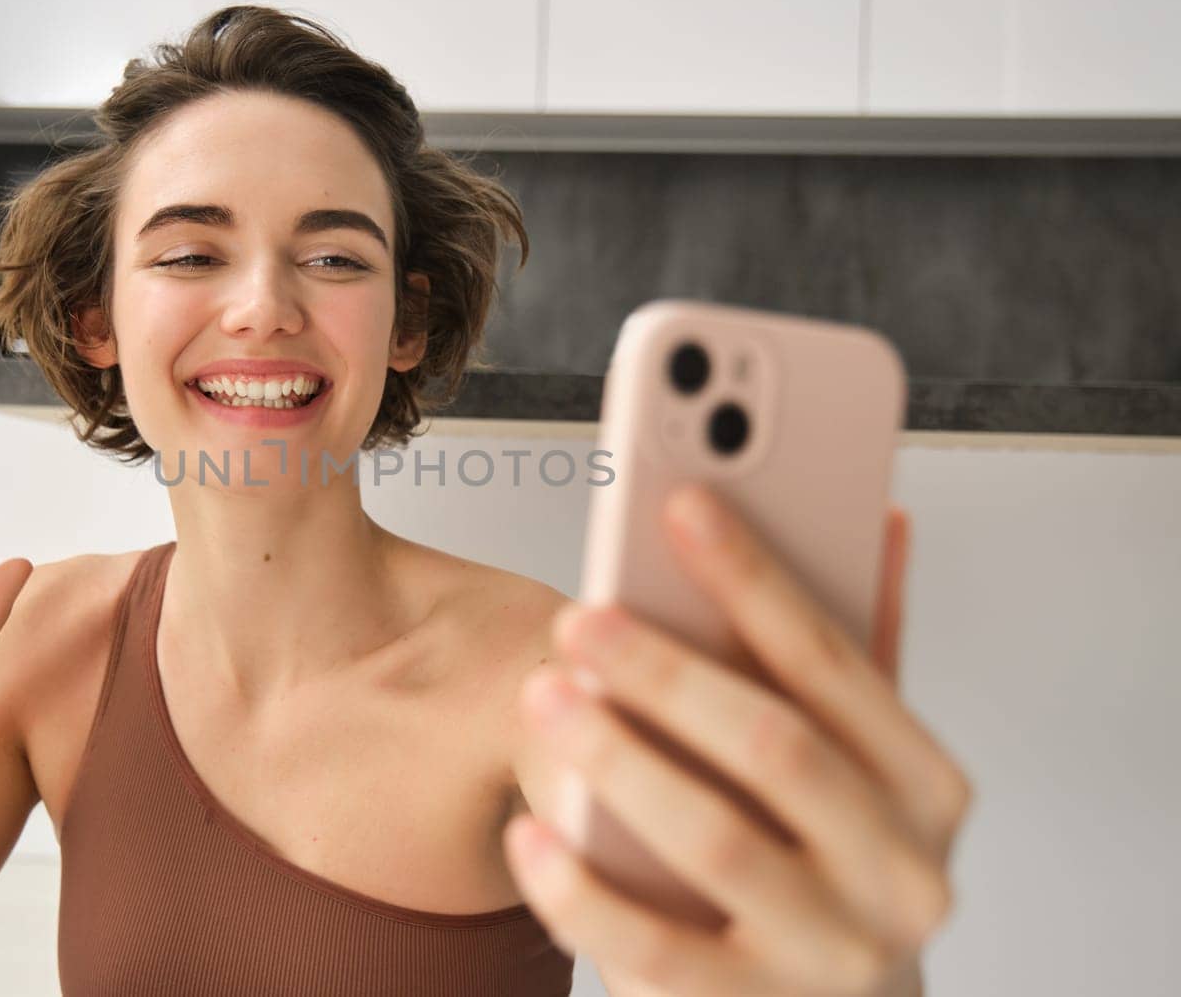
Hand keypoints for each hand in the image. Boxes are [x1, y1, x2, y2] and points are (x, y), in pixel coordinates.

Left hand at [503, 485, 970, 995]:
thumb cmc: (834, 865)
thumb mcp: (862, 767)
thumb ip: (861, 655)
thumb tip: (874, 518)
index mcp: (928, 789)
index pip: (836, 663)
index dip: (756, 579)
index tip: (681, 505)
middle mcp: (900, 875)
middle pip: (776, 748)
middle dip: (671, 673)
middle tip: (580, 617)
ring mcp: (832, 954)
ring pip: (717, 843)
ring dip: (620, 760)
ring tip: (546, 695)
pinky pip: (653, 952)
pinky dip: (583, 892)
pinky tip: (528, 835)